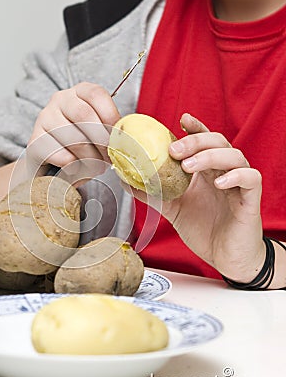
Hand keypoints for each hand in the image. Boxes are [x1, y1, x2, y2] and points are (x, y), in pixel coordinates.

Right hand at [25, 82, 119, 182]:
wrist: (51, 164)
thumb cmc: (81, 146)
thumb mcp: (98, 132)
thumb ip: (110, 131)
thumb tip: (124, 140)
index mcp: (80, 92)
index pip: (96, 95)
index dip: (111, 117)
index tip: (119, 138)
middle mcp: (59, 100)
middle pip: (84, 116)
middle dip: (101, 141)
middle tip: (109, 158)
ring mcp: (44, 119)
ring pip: (73, 138)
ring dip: (91, 158)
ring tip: (96, 167)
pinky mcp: (35, 142)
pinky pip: (61, 156)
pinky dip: (74, 167)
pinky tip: (76, 169)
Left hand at [132, 113, 264, 281]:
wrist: (224, 258)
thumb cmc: (203, 229)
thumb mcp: (172, 208)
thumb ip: (152, 193)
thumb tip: (125, 180)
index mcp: (206, 172)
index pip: (204, 141)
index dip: (196, 128)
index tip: (182, 119)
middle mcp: (223, 173)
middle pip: (218, 142)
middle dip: (195, 141)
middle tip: (174, 150)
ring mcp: (238, 185)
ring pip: (234, 156)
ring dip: (210, 156)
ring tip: (188, 166)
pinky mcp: (250, 201)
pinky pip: (251, 179)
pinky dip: (236, 175)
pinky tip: (219, 182)